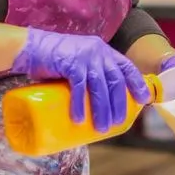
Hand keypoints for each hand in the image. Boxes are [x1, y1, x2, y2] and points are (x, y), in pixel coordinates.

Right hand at [13, 28, 149, 128]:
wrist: (30, 47)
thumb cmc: (55, 60)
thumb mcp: (79, 62)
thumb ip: (90, 76)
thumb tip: (99, 105)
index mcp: (103, 51)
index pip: (126, 67)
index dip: (137, 83)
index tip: (143, 100)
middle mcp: (98, 52)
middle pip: (115, 81)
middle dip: (119, 104)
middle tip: (117, 122)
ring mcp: (84, 57)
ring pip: (99, 86)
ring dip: (102, 109)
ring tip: (102, 128)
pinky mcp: (69, 64)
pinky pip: (78, 87)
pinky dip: (79, 104)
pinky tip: (79, 119)